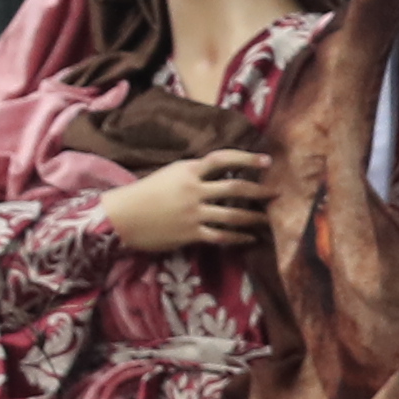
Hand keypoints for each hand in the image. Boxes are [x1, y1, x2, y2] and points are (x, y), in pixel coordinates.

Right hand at [103, 150, 271, 255]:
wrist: (121, 217)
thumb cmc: (146, 193)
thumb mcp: (171, 174)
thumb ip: (196, 173)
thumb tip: (223, 173)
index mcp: (189, 170)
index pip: (224, 159)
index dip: (247, 159)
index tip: (267, 161)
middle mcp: (194, 190)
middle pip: (236, 188)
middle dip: (259, 191)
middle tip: (276, 193)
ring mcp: (194, 213)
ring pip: (233, 215)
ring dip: (254, 217)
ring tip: (268, 219)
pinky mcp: (190, 233)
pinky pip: (221, 236)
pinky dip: (239, 237)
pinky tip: (250, 238)